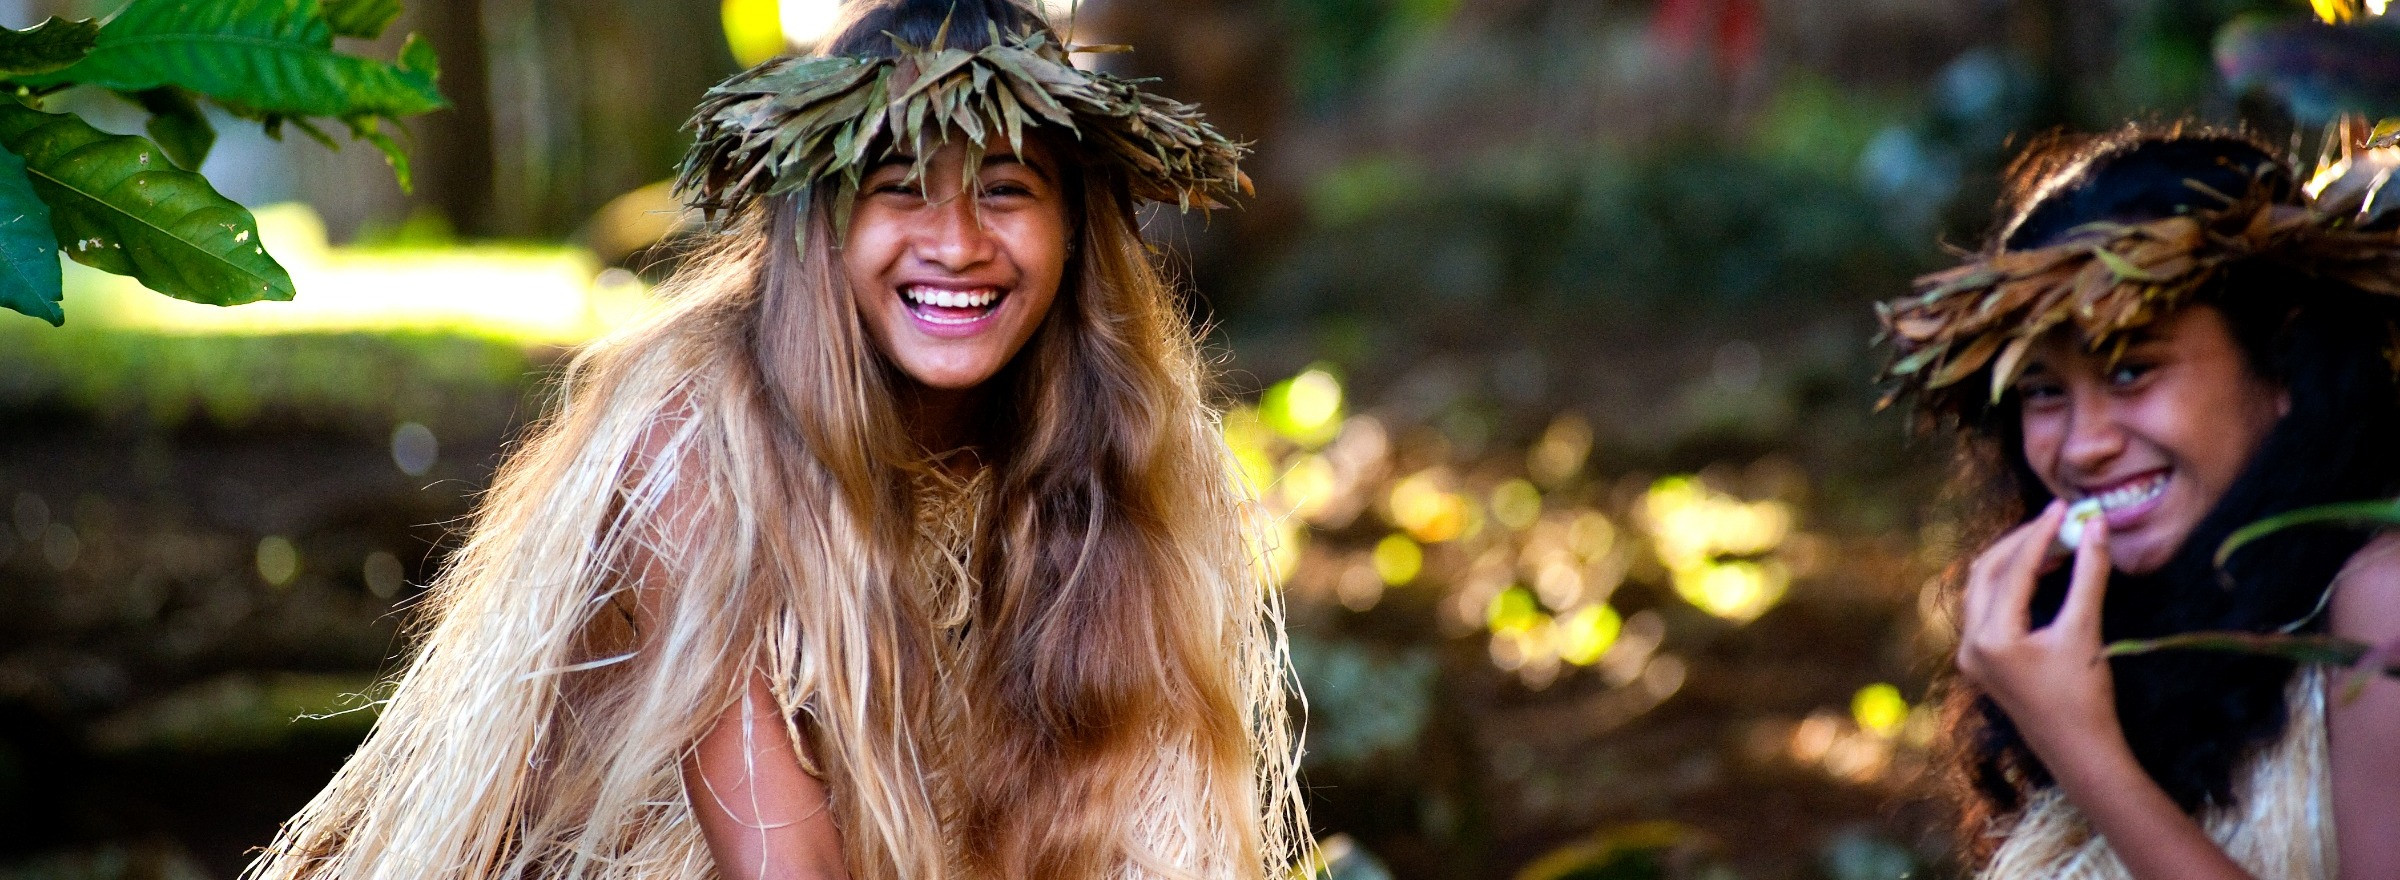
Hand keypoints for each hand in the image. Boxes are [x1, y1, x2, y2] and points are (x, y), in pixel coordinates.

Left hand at [1958, 499, 2121, 754]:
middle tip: (2058, 522)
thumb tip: (2096, 526)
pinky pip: (1987, 606)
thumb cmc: (2084, 696)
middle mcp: (1970, 644)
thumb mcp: (2086, 631)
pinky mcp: (1979, 658)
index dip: (2041, 534)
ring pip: (1983, 587)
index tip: (2065, 509)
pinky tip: (2043, 571)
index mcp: (1992, 639)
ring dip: (2015, 561)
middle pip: (1987, 571)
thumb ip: (2089, 575)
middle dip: (2022, 543)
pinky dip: (2011, 583)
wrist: (2077, 750)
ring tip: (2055, 542)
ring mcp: (1970, 653)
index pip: (2013, 569)